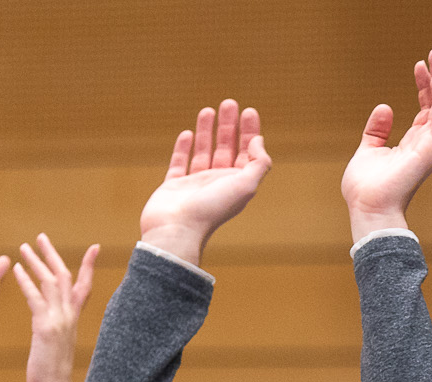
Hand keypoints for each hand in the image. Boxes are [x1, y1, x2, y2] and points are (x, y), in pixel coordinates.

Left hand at [12, 234, 99, 381]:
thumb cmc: (54, 373)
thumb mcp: (60, 345)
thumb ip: (60, 327)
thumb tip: (58, 321)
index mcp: (74, 319)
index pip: (84, 286)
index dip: (89, 266)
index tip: (93, 247)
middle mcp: (70, 316)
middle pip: (65, 276)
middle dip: (53, 255)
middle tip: (40, 237)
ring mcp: (59, 321)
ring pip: (50, 282)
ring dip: (36, 262)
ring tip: (23, 247)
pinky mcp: (45, 327)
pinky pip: (36, 298)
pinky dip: (26, 281)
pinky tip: (15, 269)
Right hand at [139, 101, 271, 266]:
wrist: (177, 229)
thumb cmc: (211, 210)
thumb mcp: (245, 186)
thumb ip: (257, 163)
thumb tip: (258, 141)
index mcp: (236, 185)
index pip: (247, 153)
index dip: (250, 132)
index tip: (249, 111)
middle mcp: (217, 184)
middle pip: (226, 149)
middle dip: (229, 126)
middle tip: (230, 102)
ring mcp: (194, 185)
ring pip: (203, 152)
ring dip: (207, 131)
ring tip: (208, 110)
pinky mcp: (173, 186)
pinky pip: (179, 163)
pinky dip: (184, 148)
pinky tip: (187, 133)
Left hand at [342, 49, 431, 242]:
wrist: (367, 208)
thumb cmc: (366, 188)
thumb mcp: (368, 150)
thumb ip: (377, 130)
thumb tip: (385, 107)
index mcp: (413, 144)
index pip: (426, 108)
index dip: (424, 85)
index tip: (419, 64)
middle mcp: (426, 144)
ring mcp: (431, 147)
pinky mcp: (431, 150)